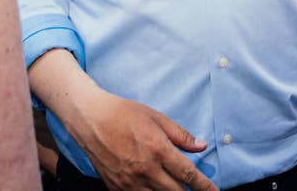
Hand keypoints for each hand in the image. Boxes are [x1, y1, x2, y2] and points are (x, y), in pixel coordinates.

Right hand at [71, 89, 217, 190]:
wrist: (92, 120)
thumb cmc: (124, 114)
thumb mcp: (156, 117)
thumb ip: (180, 134)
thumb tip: (201, 146)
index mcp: (158, 150)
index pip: (188, 175)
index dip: (205, 186)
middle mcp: (146, 170)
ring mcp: (131, 183)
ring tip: (177, 190)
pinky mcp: (118, 189)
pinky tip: (155, 190)